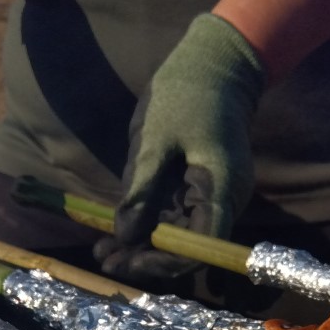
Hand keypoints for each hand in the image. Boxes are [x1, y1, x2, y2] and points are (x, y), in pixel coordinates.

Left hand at [96, 14, 264, 280]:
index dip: (166, 261)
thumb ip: (141, 190)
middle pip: (191, 247)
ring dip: (144, 247)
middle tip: (105, 261)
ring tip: (103, 253)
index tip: (129, 261)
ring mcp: (215, 198)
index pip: (201, 245)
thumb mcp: (154, 140)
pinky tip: (118, 236)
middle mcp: (225, 201)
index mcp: (222, 188)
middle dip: (148, 258)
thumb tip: (125, 236)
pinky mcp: (202, 192)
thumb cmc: (185, 95)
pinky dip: (150, 227)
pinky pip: (177, 218)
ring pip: (181, 236)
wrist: (214, 68)